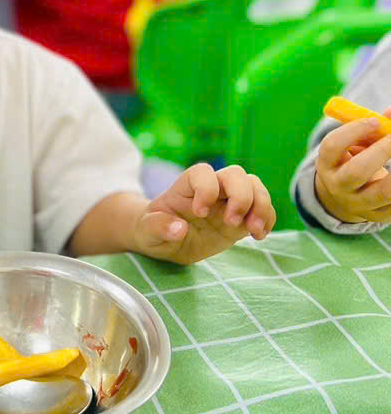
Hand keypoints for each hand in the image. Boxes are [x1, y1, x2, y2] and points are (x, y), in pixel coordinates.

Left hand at [134, 163, 275, 263]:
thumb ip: (157, 227)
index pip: (202, 172)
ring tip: (255, 231)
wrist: (164, 241)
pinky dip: (267, 219)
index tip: (199, 213)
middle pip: (235, 174)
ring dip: (260, 206)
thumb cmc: (152, 230)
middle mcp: (211, 189)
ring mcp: (228, 202)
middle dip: (241, 195)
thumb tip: (178, 228)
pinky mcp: (241, 218)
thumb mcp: (146, 231)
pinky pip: (263, 209)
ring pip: (254, 187)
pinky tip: (259, 236)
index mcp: (185, 187)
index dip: (206, 188)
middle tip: (231, 222)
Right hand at [314, 114, 390, 224]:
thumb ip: (371, 128)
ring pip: (383, 193)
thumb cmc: (353, 160)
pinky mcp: (378, 215)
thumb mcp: (354, 144)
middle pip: (356, 172)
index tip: (374, 120)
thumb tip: (390, 114)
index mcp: (327, 164)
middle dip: (381, 152)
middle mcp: (338, 186)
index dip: (353, 131)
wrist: (344, 200)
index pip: (332, 147)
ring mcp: (359, 204)